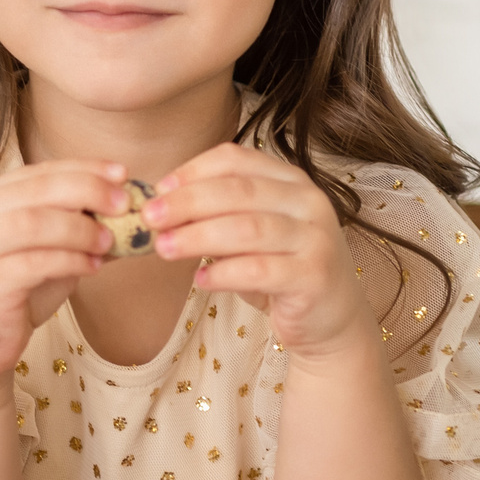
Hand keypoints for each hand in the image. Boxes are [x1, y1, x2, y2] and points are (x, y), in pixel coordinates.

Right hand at [0, 160, 126, 381]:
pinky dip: (70, 261)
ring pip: (33, 221)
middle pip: (38, 188)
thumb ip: (76, 228)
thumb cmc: (14, 295)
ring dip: (79, 228)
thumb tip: (129, 209)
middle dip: (88, 190)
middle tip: (124, 204)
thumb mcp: (48, 253)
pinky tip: (92, 268)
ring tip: (108, 242)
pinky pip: (33, 262)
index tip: (123, 174)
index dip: (85, 168)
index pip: (41, 170)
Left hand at [142, 146, 370, 365]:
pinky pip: (259, 270)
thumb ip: (218, 216)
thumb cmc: (282, 270)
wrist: (331, 319)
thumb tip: (160, 208)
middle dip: (186, 203)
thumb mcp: (252, 235)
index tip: (158, 190)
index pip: (236, 160)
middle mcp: (308, 201)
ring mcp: (315, 237)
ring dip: (196, 237)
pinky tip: (200, 280)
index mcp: (290, 180)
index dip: (192, 171)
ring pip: (246, 228)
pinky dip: (223, 273)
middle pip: (237, 191)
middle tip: (148, 218)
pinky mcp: (314, 275)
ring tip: (162, 248)